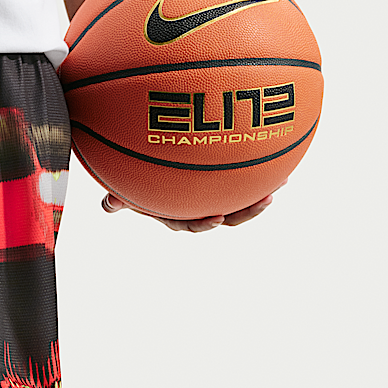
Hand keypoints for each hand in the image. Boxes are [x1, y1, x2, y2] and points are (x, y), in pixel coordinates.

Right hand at [101, 179, 284, 232]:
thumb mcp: (125, 188)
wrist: (150, 165)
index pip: (190, 224)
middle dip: (246, 211)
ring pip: (240, 202)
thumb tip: (108, 205)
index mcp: (177, 214)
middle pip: (225, 216)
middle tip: (263, 201)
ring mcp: (214, 196)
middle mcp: (198, 208)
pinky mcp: (225, 183)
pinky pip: (243, 180)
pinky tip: (276, 163)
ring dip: (259, 197)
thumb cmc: (136, 179)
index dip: (203, 224)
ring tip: (278, 185)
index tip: (215, 218)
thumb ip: (118, 198)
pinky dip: (259, 174)